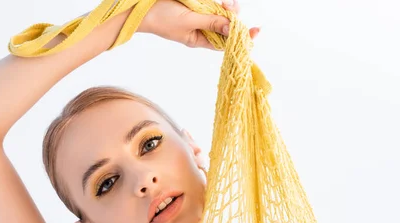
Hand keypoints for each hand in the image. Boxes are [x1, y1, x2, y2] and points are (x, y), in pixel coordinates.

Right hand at [139, 0, 259, 49]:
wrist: (143, 8)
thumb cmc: (162, 18)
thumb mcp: (190, 21)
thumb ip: (212, 23)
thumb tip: (233, 29)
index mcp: (200, 40)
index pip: (226, 42)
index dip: (242, 37)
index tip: (256, 31)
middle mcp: (202, 30)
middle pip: (226, 26)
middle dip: (233, 17)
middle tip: (230, 6)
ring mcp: (199, 18)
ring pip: (221, 14)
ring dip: (226, 8)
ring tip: (226, 3)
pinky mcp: (197, 7)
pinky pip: (213, 7)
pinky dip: (219, 4)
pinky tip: (222, 2)